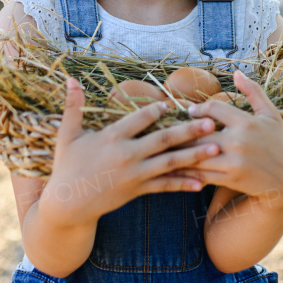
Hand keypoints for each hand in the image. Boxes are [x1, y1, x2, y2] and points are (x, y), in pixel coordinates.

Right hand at [37, 78, 220, 228]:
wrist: (67, 203)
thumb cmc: (67, 166)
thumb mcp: (67, 134)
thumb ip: (73, 106)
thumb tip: (70, 78)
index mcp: (112, 137)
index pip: (139, 119)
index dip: (156, 111)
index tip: (172, 105)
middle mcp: (127, 155)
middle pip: (163, 140)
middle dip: (188, 131)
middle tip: (210, 123)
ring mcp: (134, 174)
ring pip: (170, 163)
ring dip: (194, 156)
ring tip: (215, 149)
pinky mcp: (137, 190)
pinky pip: (164, 186)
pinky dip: (183, 184)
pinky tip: (200, 182)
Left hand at [175, 70, 282, 211]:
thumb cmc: (279, 143)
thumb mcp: (270, 114)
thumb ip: (253, 92)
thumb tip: (237, 72)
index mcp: (247, 123)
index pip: (213, 109)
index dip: (198, 108)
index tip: (190, 111)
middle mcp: (238, 142)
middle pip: (199, 133)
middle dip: (180, 130)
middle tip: (164, 127)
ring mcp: (233, 162)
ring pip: (197, 155)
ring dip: (178, 151)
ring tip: (162, 146)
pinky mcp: (230, 179)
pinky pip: (202, 174)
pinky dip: (187, 170)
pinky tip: (176, 166)